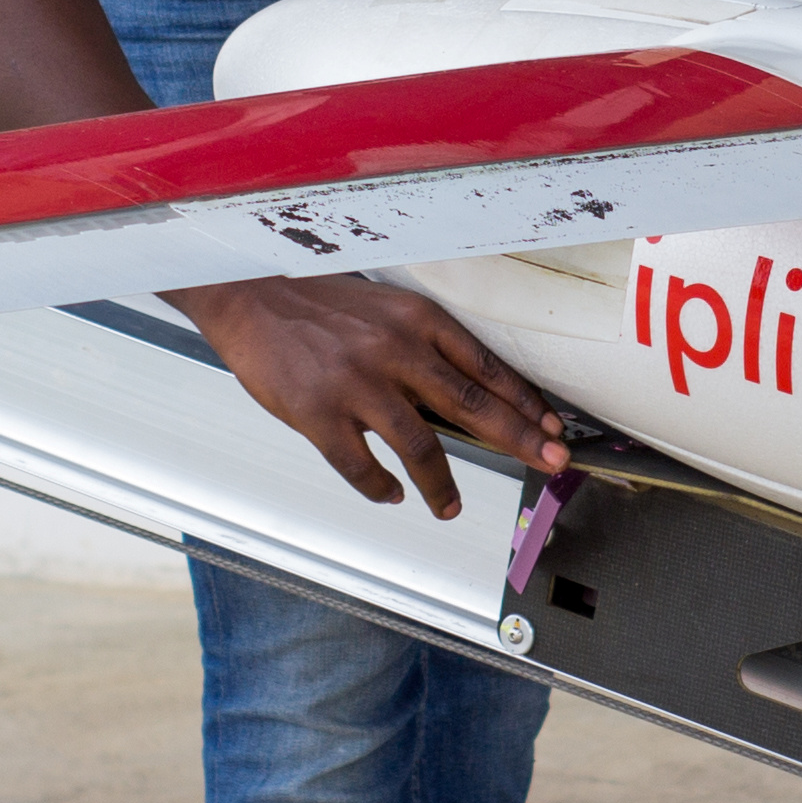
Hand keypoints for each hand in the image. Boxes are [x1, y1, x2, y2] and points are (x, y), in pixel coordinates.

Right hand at [166, 274, 575, 518]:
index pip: (487, 366)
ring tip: (449, 508)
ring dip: (441, 484)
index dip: (525, 402)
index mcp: (417, 319)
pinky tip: (390, 495)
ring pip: (421, 446)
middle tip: (553, 464)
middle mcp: (395, 349)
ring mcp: (357, 383)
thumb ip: (422, 348)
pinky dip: (380, 487)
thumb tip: (468, 399)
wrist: (248, 294)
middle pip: (473, 404)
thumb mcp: (383, 309)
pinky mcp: (318, 414)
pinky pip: (361, 466)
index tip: (553, 428)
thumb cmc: (319, 304)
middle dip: (520, 439)